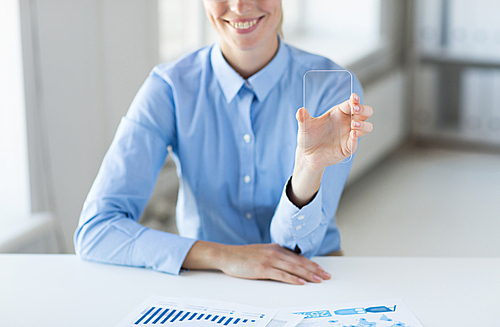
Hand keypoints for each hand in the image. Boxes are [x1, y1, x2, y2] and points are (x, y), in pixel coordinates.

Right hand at [182, 241, 329, 284]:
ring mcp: (269, 260)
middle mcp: (275, 252)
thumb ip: (275, 255)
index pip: (298, 257)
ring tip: (318, 280)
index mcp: (276, 248)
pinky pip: (281, 275)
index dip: (312, 264)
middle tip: (326, 276)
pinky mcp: (262, 269)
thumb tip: (288, 262)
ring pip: (293, 268)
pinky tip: (300, 283)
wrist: (227, 255)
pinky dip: (292, 279)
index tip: (322, 270)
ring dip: (308, 275)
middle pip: (299, 262)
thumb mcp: (262, 252)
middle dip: (315, 270)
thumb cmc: (243, 256)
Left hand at [296, 93, 372, 169]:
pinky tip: (352, 134)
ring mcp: (349, 135)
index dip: (355, 100)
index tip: (353, 98)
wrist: (307, 155)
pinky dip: (355, 138)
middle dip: (363, 109)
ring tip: (353, 124)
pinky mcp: (348, 147)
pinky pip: (356, 142)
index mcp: (339, 113)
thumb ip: (303, 118)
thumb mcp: (305, 127)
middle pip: (366, 112)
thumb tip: (300, 110)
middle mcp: (347, 122)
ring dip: (362, 124)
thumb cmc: (308, 137)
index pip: (352, 103)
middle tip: (355, 109)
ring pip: (367, 127)